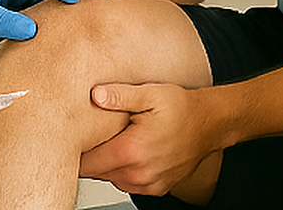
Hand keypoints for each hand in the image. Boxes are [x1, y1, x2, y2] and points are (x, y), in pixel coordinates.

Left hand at [80, 82, 216, 196]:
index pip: (88, 162)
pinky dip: (125, 170)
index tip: (72, 136)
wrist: (210, 124)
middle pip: (97, 172)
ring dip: (108, 163)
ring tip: (114, 140)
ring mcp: (147, 184)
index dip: (76, 150)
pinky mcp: (156, 189)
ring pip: (112, 178)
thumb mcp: (151, 94)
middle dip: (92, 155)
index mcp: (130, 151)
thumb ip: (120, 95)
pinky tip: (130, 151)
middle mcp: (137, 173)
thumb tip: (95, 95)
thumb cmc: (182, 108)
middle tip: (91, 134)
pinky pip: (129, 183)